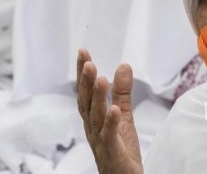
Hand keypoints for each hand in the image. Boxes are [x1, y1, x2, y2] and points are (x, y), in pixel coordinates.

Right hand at [77, 49, 142, 173]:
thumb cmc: (120, 148)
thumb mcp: (123, 114)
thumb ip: (121, 92)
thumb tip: (123, 65)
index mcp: (93, 118)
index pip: (86, 92)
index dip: (83, 74)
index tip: (83, 53)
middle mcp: (92, 128)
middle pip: (86, 102)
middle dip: (85, 82)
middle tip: (87, 61)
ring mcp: (100, 140)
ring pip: (96, 117)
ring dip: (97, 98)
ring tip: (100, 78)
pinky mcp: (112, 152)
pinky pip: (110, 137)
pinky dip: (111, 123)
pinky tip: (114, 110)